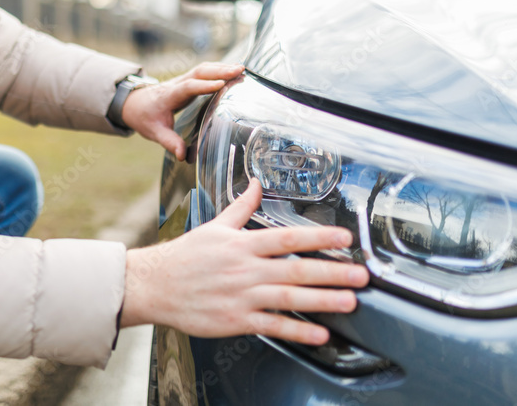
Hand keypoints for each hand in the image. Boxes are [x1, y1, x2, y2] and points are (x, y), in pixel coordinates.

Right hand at [120, 181, 369, 344]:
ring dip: (323, 300)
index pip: (287, 238)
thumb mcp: (215, 226)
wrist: (155, 285)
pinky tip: (319, 334)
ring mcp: (241, 296)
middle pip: (296, 269)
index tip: (344, 237)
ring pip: (289, 298)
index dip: (318, 236)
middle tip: (361, 275)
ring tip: (350, 302)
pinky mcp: (236, 320)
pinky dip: (297, 330)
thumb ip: (241, 207)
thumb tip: (255, 183)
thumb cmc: (185, 256)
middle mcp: (245, 269)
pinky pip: (272, 326)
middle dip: (332, 271)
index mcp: (242, 243)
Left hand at [121, 62, 243, 159]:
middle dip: (219, 70)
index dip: (204, 86)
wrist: (134, 103)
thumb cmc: (145, 117)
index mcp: (168, 96)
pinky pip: (203, 72)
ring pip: (202, 69)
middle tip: (239, 70)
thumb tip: (183, 155)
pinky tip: (232, 71)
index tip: (221, 84)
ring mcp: (181, 80)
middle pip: (198, 72)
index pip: (187, 88)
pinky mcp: (187, 81)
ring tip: (242, 69)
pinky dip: (218, 69)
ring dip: (221, 67)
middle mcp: (176, 84)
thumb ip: (169, 142)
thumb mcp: (154, 132)